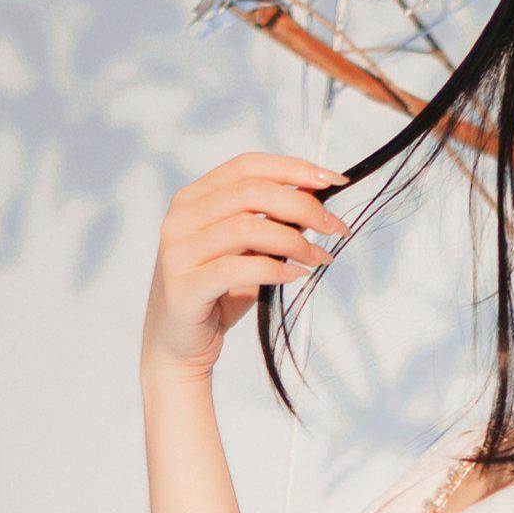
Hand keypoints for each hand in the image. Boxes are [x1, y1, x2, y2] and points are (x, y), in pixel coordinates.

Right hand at [143, 152, 348, 380]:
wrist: (179, 347)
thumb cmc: (217, 295)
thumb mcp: (246, 251)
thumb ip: (269, 222)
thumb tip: (316, 200)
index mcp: (194, 199)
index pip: (247, 165)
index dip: (293, 168)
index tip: (333, 181)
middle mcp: (181, 218)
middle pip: (251, 191)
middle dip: (302, 206)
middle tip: (335, 227)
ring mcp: (178, 253)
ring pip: (247, 227)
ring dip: (294, 241)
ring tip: (318, 257)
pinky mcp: (184, 288)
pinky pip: (237, 269)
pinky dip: (274, 270)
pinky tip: (295, 276)